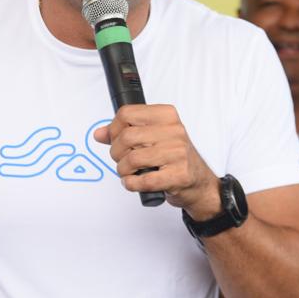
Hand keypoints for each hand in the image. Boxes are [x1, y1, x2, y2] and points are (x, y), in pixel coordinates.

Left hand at [93, 104, 221, 218]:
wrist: (199, 182)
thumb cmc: (174, 157)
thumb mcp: (152, 137)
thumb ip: (124, 133)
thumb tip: (99, 134)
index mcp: (166, 116)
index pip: (127, 113)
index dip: (114, 129)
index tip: (115, 139)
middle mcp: (174, 131)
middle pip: (127, 136)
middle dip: (116, 152)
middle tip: (120, 160)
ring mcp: (178, 153)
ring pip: (133, 158)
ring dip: (123, 170)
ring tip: (128, 172)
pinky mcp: (179, 175)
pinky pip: (144, 180)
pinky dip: (132, 184)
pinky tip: (134, 182)